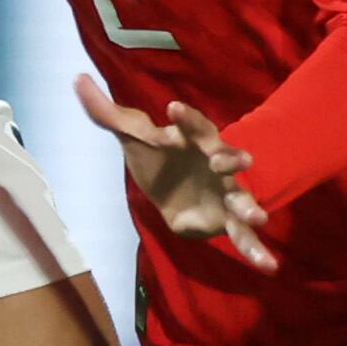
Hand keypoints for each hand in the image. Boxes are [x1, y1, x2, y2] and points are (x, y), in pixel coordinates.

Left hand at [73, 76, 277, 273]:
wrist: (173, 191)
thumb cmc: (159, 156)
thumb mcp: (131, 135)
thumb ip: (105, 111)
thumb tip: (76, 78)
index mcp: (194, 139)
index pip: (192, 125)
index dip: (185, 118)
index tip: (172, 109)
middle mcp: (215, 163)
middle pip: (228, 158)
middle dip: (232, 159)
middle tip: (235, 161)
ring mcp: (225, 192)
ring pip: (241, 198)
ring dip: (250, 207)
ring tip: (259, 218)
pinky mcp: (226, 219)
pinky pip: (243, 236)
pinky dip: (257, 251)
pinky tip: (270, 267)